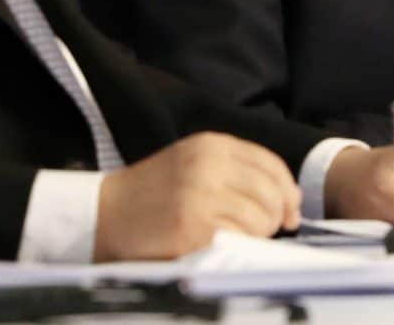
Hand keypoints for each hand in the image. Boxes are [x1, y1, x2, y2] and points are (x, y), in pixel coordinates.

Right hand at [98, 133, 298, 259]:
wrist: (103, 214)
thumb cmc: (153, 193)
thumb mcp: (193, 163)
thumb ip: (238, 171)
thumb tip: (290, 200)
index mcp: (210, 145)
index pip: (271, 165)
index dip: (288, 191)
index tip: (290, 211)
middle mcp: (207, 166)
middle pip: (271, 195)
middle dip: (275, 217)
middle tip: (263, 229)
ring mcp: (199, 198)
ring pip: (259, 220)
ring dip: (255, 235)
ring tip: (233, 235)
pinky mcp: (191, 230)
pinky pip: (237, 241)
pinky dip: (236, 248)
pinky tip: (217, 244)